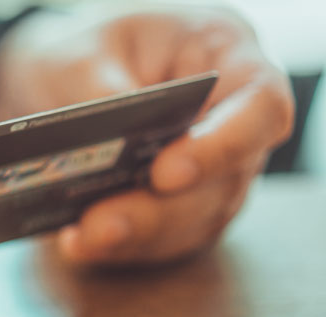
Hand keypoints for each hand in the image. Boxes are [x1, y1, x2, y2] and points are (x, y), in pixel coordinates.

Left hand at [0, 3, 294, 264]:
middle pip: (221, 183)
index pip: (261, 108)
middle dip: (157, 211)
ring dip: (136, 238)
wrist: (73, 75)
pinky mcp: (182, 212)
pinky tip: (77, 244)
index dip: (224, 146)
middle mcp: (232, 124)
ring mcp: (214, 175)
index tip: (167, 173)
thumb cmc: (95, 50)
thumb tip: (106, 145)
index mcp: (229, 61)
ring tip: (82, 240)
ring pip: (192, 222)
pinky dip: (120, 248)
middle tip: (102, 224)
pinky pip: (162, 241)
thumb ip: (99, 93)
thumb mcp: (85, 53)